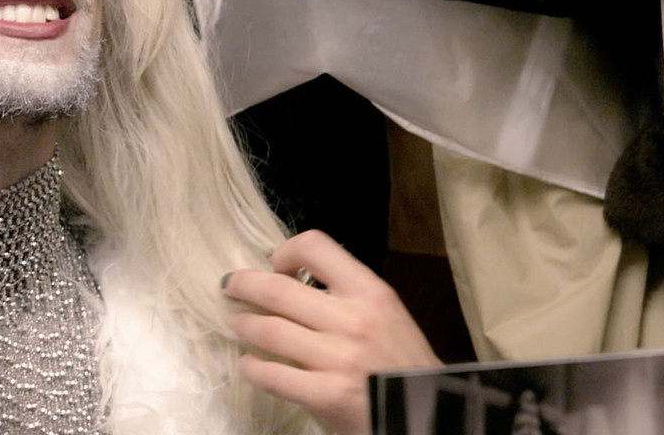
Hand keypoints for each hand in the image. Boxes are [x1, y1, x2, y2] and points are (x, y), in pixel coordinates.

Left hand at [222, 229, 439, 434]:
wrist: (434, 415)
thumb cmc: (403, 363)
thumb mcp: (385, 314)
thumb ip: (344, 297)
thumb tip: (289, 280)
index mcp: (370, 292)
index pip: (315, 247)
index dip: (285, 252)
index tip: (275, 265)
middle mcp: (353, 319)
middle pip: (277, 290)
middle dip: (243, 285)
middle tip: (229, 286)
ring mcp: (339, 359)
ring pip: (268, 331)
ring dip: (242, 325)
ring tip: (235, 323)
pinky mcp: (327, 395)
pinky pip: (273, 375)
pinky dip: (252, 368)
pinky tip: (249, 364)